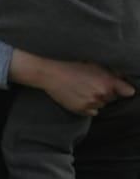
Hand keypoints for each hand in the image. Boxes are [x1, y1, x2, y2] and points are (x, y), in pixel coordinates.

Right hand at [15, 53, 134, 116]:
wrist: (51, 75)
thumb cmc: (72, 68)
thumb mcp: (93, 66)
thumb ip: (110, 74)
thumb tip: (122, 79)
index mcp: (107, 82)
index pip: (128, 91)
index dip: (125, 89)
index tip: (122, 89)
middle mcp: (102, 94)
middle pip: (113, 98)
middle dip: (107, 93)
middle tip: (92, 85)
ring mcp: (92, 103)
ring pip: (102, 105)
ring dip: (97, 100)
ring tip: (83, 90)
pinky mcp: (82, 110)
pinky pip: (93, 112)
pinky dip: (89, 107)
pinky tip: (80, 98)